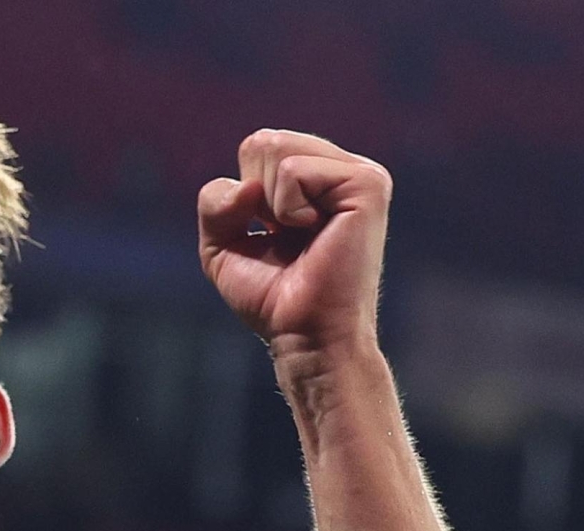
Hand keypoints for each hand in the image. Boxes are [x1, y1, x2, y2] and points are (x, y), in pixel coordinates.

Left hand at [197, 129, 391, 355]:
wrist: (305, 335)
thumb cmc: (272, 297)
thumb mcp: (221, 245)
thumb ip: (215, 201)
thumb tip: (247, 187)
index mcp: (317, 177)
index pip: (258, 146)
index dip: (243, 196)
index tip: (271, 234)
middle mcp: (341, 169)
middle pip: (263, 141)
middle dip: (255, 196)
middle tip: (286, 237)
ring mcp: (360, 174)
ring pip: (276, 149)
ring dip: (271, 205)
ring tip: (303, 236)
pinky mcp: (368, 185)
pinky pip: (294, 171)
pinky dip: (288, 208)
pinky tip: (315, 233)